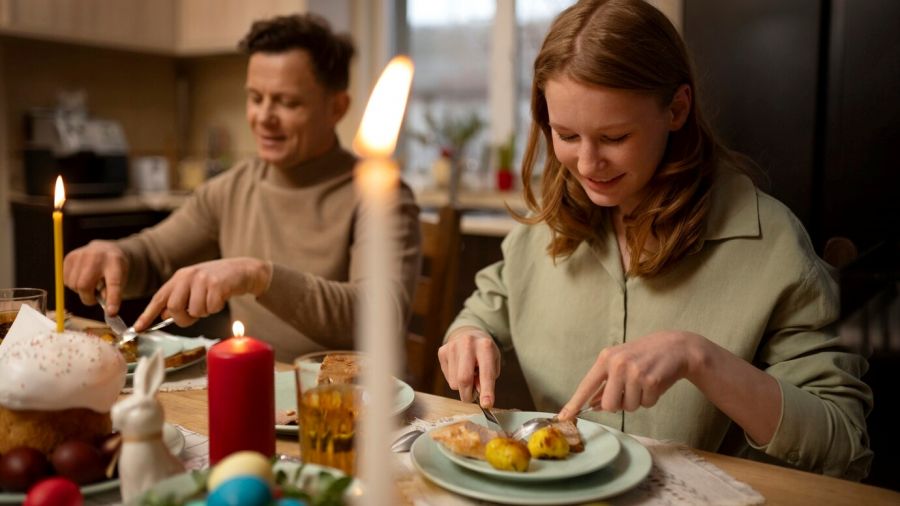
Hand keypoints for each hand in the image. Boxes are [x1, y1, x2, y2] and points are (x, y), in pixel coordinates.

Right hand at [63, 240, 128, 314]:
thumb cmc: (113, 269)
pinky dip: (73, 284)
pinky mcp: (70, 257)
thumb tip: (106, 309)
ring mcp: (82, 255)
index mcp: (116, 263)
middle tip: (94, 299)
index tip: (111, 313)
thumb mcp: (121, 279)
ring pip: (73, 284)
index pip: (114, 283)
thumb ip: (113, 293)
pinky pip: (66, 280)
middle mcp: (98, 257)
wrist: (105, 250)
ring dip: (80, 291)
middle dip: (88, 298)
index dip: (112, 299)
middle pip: (84, 285)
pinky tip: (82, 277)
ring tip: (90, 284)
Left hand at [133, 257, 271, 329]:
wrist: (244, 270)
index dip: (147, 315)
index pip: (159, 298)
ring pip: (195, 311)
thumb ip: (180, 299)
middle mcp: (188, 276)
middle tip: (194, 316)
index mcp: (179, 277)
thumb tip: (165, 314)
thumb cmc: (218, 281)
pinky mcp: (217, 284)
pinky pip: (211, 308)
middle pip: (174, 307)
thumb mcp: (195, 286)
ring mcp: (203, 279)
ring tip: (211, 301)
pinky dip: (216, 308)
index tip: (137, 328)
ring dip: (204, 312)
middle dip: (184, 318)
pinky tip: (221, 298)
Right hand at [437, 326, 500, 406]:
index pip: (486, 373)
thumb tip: (477, 392)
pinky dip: (454, 379)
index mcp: (485, 346)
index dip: (487, 391)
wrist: (470, 335)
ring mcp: (452, 346)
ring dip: (462, 386)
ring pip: (454, 382)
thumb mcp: (493, 363)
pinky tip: (459, 369)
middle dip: (468, 394)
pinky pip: (447, 377)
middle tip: (472, 399)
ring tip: (468, 375)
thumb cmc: (484, 354)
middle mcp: (467, 343)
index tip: (487, 405)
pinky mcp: (442, 351)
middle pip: (464, 379)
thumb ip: (487, 378)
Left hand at [559, 331, 704, 419]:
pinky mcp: (651, 380)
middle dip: (620, 404)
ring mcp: (635, 372)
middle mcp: (618, 364)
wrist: (675, 346)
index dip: (575, 404)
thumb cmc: (644, 357)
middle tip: (630, 390)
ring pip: (629, 407)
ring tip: (644, 383)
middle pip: (609, 405)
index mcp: (605, 359)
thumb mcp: (620, 363)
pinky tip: (655, 383)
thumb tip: (592, 404)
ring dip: (638, 401)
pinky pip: (646, 404)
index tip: (564, 417)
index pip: (586, 386)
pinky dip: (651, 399)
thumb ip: (606, 383)